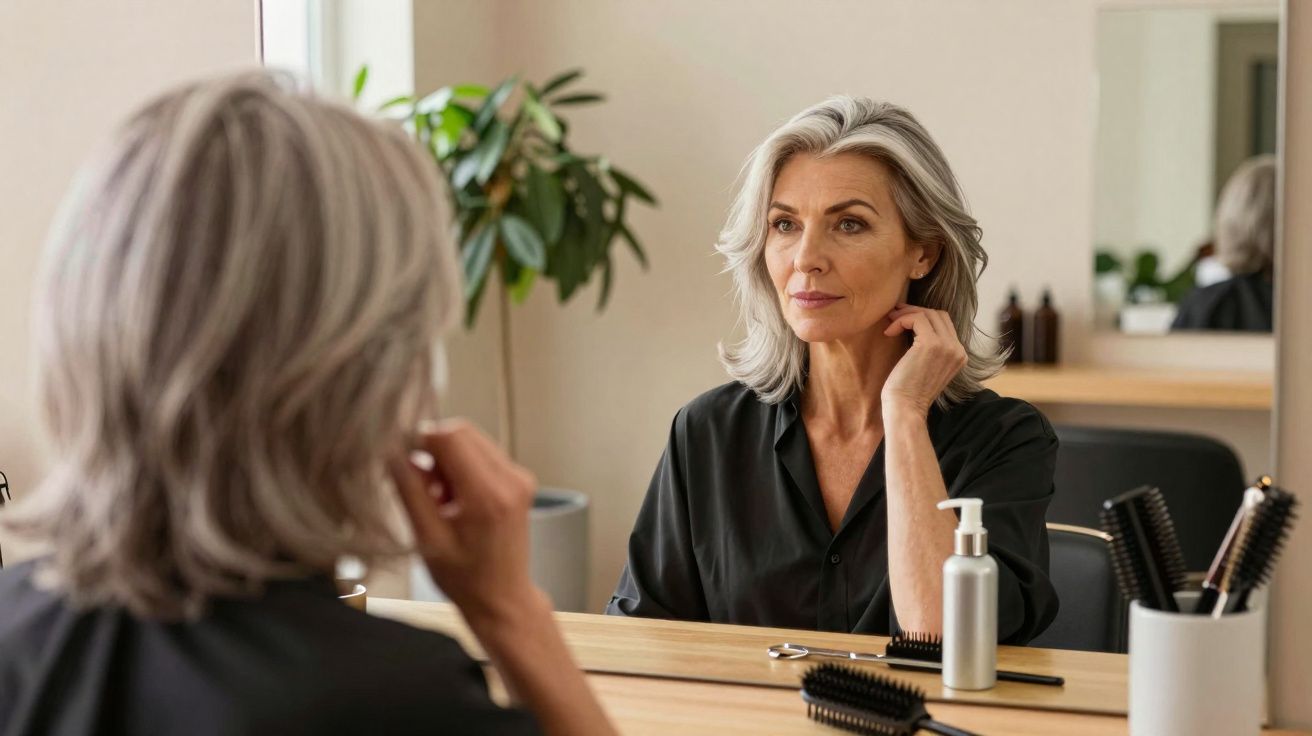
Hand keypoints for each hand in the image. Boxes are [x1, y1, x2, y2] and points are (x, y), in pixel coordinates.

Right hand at [388, 419, 541, 622]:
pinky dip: (462, 467)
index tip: (402, 458)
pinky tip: (454, 499)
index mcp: (488, 495)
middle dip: (434, 450)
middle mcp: (511, 479)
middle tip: (422, 486)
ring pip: (472, 440)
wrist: (502, 597)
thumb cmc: (465, 577)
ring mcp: (519, 477)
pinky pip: (482, 454)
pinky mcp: (519, 479)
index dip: (420, 439)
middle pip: (462, 431)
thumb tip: (393, 452)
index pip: (451, 436)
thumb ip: (410, 490)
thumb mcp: (427, 538)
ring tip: (439, 499)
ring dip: (447, 459)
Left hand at [881, 304, 967, 418]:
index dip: (923, 316)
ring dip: (905, 315)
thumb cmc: (908, 392)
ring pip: (928, 313)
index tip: (902, 319)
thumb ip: (929, 348)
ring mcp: (947, 346)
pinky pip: (916, 318)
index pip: (945, 323)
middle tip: (894, 316)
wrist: (906, 409)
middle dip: (914, 311)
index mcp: (959, 355)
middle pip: (939, 314)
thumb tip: (912, 323)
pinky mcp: (931, 344)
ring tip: (890, 324)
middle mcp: (957, 349)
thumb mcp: (925, 366)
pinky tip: (889, 333)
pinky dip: (901, 321)